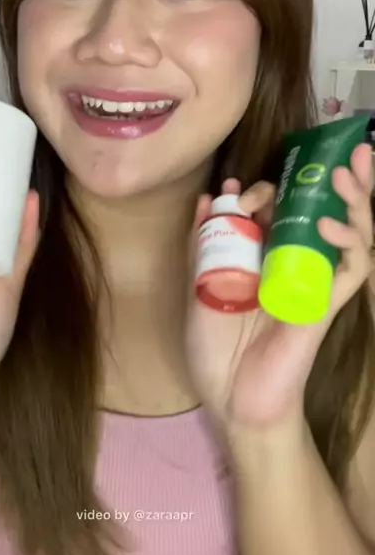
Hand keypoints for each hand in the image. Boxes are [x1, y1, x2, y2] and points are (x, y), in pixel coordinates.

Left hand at [185, 143, 373, 430]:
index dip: (265, 192)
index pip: (282, 212)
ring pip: (352, 236)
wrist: (233, 402)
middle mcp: (296, 265)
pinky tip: (329, 225)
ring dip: (354, 202)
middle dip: (337, 182)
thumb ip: (204, 244)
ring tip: (345, 173)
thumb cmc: (216, 350)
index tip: (239, 188)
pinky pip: (351, 273)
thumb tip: (205, 199)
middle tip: (343, 153)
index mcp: (266, 259)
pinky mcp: (327, 306)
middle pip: (327, 214)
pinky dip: (348, 245)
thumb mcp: (200, 288)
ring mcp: (316, 283)